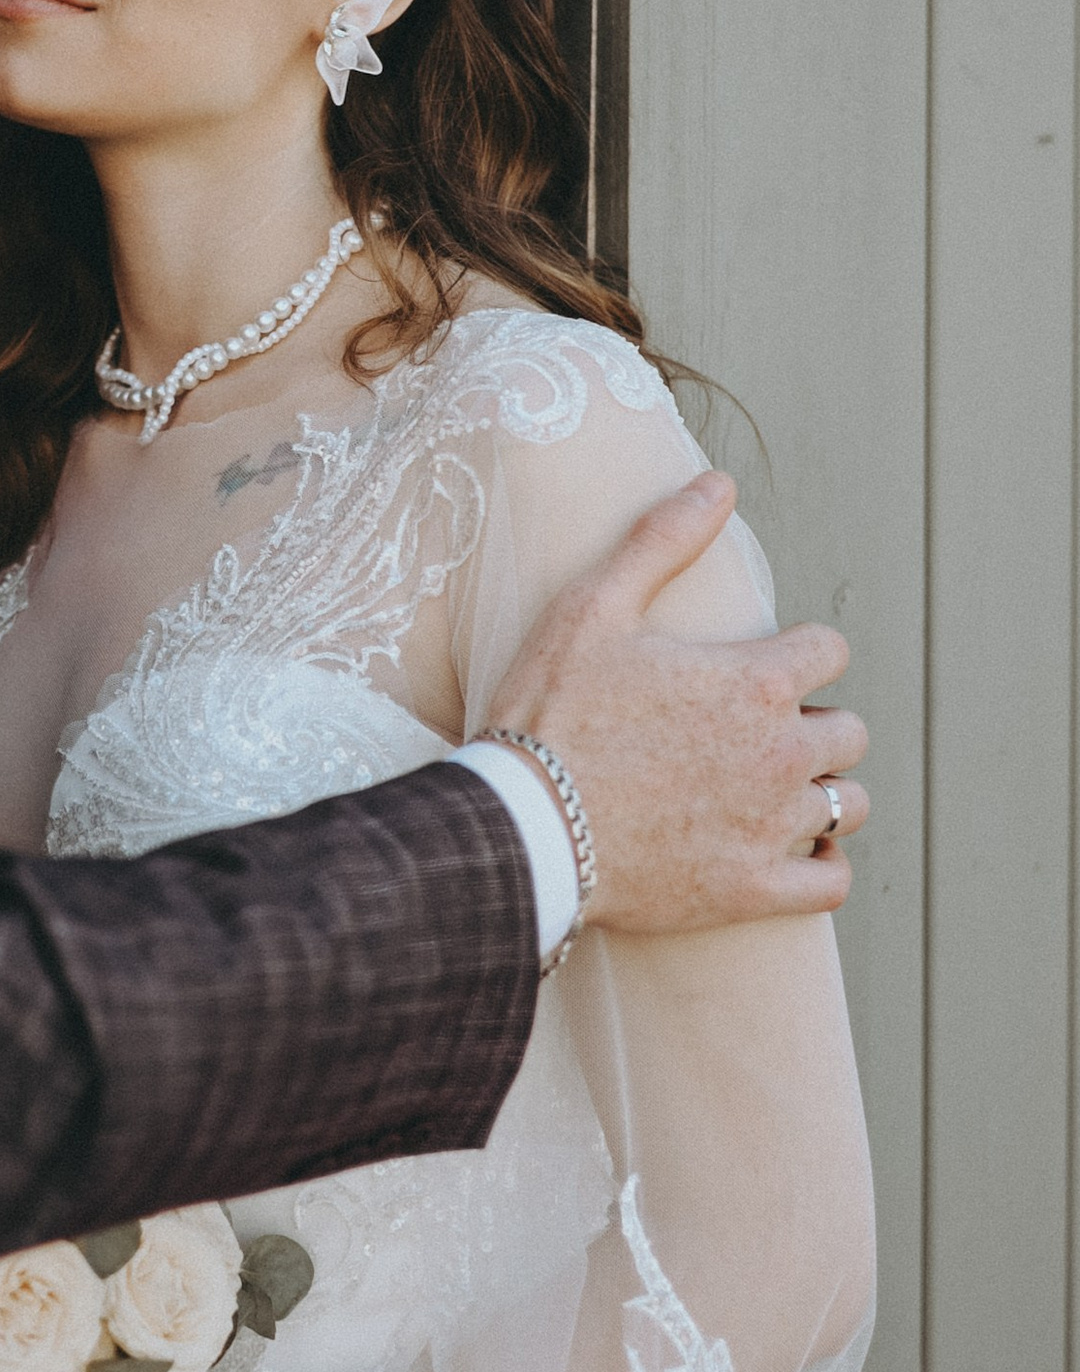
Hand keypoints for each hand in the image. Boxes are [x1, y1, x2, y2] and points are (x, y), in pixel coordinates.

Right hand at [486, 470, 868, 930]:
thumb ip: (663, 540)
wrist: (521, 824)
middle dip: (813, 723)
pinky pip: (830, 881)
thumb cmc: (550, 712)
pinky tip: (791, 853)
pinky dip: (821, 866)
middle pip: (849, 730)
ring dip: (822, 791)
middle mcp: (780, 752)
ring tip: (774, 790)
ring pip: (849, 803)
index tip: (759, 668)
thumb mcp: (593, 607)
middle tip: (755, 732)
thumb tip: (718, 483)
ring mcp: (770, 826)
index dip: (799, 653)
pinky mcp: (751, 889)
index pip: (830, 651)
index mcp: (756, 682)